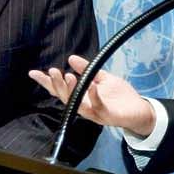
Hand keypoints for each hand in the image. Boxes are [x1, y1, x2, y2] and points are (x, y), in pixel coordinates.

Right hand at [29, 54, 155, 135]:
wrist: (139, 110)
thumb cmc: (120, 96)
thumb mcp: (103, 78)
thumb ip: (88, 70)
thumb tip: (71, 58)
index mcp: (82, 97)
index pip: (61, 90)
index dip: (47, 82)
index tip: (34, 73)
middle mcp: (84, 106)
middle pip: (65, 98)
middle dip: (57, 85)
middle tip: (53, 71)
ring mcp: (95, 112)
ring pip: (77, 104)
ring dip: (71, 90)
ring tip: (67, 76)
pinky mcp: (107, 115)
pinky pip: (98, 107)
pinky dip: (93, 96)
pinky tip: (91, 86)